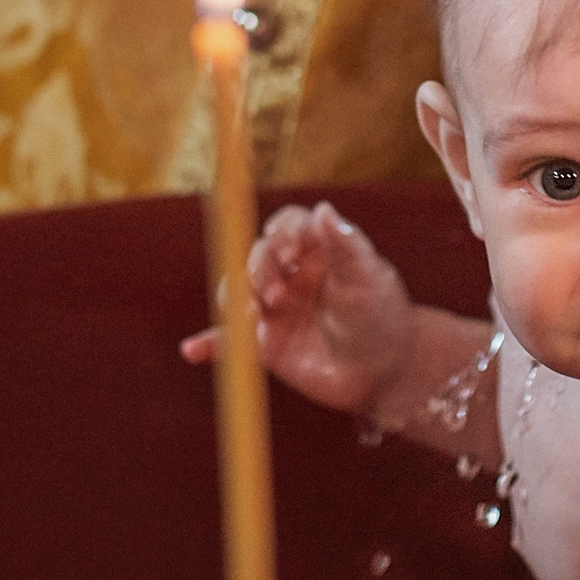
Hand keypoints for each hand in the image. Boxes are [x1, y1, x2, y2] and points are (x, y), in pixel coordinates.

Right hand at [182, 202, 411, 420]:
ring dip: (234, 299)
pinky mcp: (265, 344)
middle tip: (275, 294)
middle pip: (256, 256)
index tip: (290, 252)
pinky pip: (229, 342)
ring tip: (250, 317)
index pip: (286, 227)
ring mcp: (274, 308)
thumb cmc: (382, 316)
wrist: (386, 371)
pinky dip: (209, 344)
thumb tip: (324, 209)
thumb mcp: (369, 278)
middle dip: (258, 270)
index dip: (282, 234)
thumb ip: (345, 244)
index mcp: (315, 250)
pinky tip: (193, 350)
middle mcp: (290, 274)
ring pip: (236, 292)